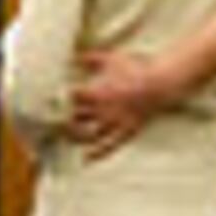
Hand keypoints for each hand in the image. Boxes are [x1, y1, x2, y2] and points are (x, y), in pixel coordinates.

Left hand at [67, 46, 169, 160]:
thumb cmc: (135, 69)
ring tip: (66, 138)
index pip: (72, 98)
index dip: (63, 98)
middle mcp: (103, 110)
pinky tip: (86, 159)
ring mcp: (115, 122)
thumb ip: (91, 58)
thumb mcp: (111, 59)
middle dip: (65, 118)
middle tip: (56, 120)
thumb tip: (75, 57)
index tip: (57, 98)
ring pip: (89, 134)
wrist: (159, 84)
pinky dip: (97, 153)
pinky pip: (110, 146)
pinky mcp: (126, 131)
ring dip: (76, 137)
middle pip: (76, 117)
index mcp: (98, 93)